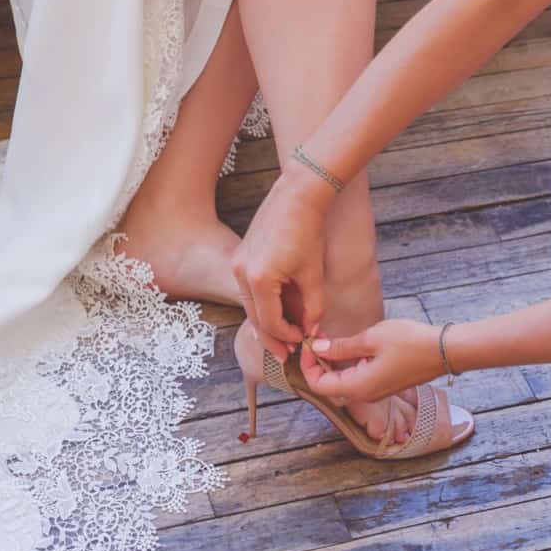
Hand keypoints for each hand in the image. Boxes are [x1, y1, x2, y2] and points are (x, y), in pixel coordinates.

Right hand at [231, 172, 331, 358]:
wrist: (296, 197)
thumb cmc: (307, 233)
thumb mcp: (313, 275)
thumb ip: (312, 307)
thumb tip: (310, 330)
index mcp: (259, 279)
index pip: (270, 322)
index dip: (287, 336)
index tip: (302, 343)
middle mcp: (241, 273)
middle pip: (255, 317)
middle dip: (272, 336)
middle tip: (288, 353)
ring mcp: (237, 264)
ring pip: (249, 305)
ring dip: (267, 320)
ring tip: (285, 334)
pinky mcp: (240, 257)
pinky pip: (248, 289)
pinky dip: (262, 303)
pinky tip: (278, 310)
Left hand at [301, 319, 444, 405]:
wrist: (445, 350)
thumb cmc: (410, 342)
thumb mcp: (370, 338)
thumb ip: (340, 346)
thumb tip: (316, 347)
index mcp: (359, 387)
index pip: (318, 385)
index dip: (307, 364)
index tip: (308, 342)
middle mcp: (365, 394)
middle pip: (328, 384)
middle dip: (316, 361)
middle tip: (315, 335)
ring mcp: (375, 390)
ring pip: (341, 380)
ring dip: (330, 361)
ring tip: (326, 336)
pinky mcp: (383, 384)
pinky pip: (355, 377)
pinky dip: (345, 363)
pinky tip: (344, 344)